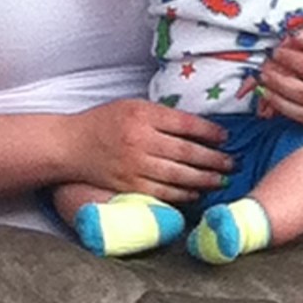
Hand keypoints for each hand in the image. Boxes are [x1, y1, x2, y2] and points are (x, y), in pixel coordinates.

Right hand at [67, 100, 231, 202]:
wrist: (70, 145)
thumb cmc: (104, 123)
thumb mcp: (133, 107)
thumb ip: (162, 116)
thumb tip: (198, 128)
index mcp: (143, 115)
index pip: (186, 124)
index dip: (210, 132)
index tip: (225, 137)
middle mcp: (140, 140)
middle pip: (187, 152)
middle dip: (214, 159)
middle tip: (232, 163)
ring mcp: (134, 166)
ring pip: (179, 176)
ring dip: (205, 180)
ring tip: (222, 180)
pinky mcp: (129, 186)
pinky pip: (163, 193)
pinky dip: (183, 195)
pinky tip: (197, 193)